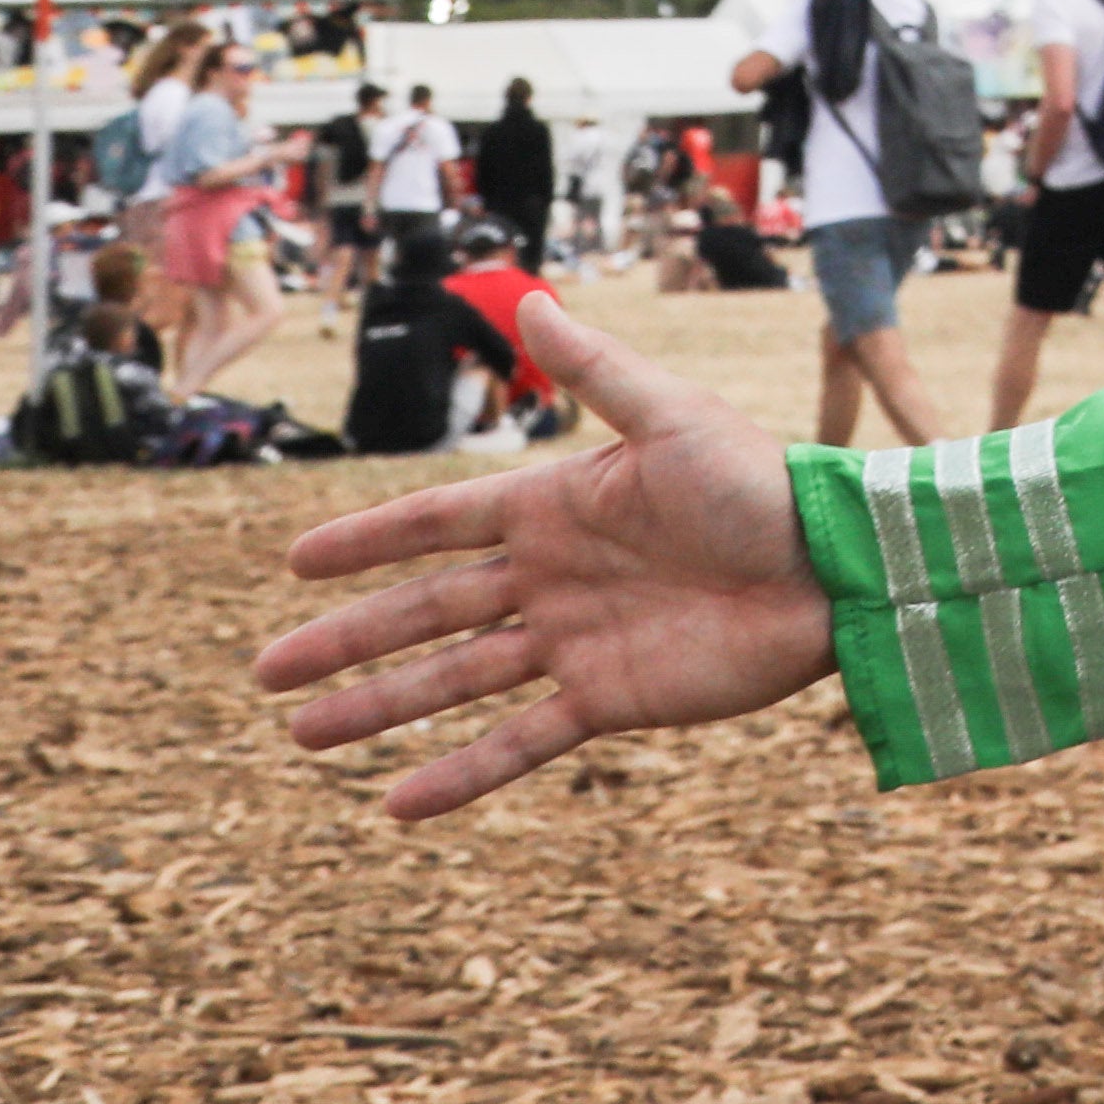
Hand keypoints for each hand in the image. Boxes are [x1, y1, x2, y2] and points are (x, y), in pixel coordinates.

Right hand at [248, 295, 828, 819]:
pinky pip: (520, 742)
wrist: (839, 568)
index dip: (368, 542)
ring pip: (454, 682)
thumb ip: (597, 369)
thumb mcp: (673, 417)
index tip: (296, 562)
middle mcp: (553, 577)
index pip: (438, 524)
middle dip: (346, 641)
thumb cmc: (765, 482)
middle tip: (264, 672)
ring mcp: (576, 641)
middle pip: (425, 611)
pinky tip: (396, 805)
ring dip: (379, 709)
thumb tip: (532, 297)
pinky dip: (460, 774)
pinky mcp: (611, 698)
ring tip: (302, 737)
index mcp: (557, 506)